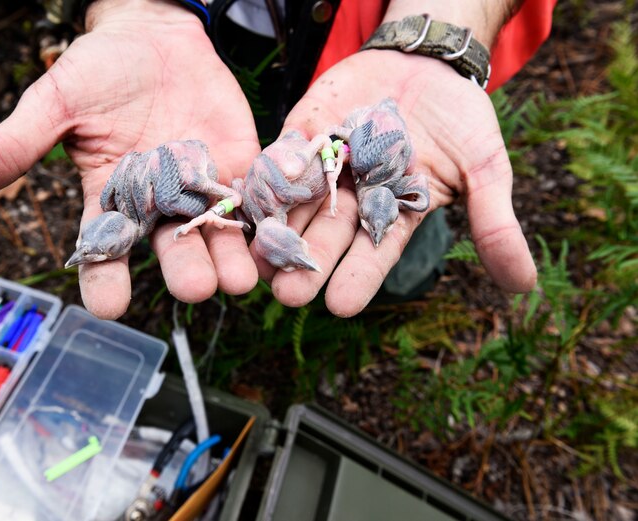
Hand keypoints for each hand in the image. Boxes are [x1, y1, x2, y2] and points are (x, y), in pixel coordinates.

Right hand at [0, 0, 259, 318]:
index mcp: (109, 199)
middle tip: (196, 288)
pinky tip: (278, 238)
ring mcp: (200, 192)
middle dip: (183, 269)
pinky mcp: (237, 169)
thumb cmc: (99, 71)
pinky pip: (252, 201)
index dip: (104, 278)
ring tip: (242, 279)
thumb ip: (12, 144)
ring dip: (229, 259)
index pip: (103, 249)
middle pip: (169, 248)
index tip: (108, 306)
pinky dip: (264, 220)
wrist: (156, 38)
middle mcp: (156, 207)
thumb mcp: (54, 102)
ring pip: (215, 235)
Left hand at [255, 49, 536, 316]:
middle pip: (327, 235)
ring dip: (278, 229)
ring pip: (298, 203)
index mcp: (393, 214)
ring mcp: (326, 166)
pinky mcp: (305, 133)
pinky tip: (254, 195)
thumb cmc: (460, 120)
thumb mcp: (486, 170)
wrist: (427, 64)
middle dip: (307, 264)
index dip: (358, 277)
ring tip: (259, 256)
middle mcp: (354, 198)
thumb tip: (523, 286)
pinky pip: (284, 155)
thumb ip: (494, 224)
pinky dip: (271, 172)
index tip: (340, 307)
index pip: (375, 252)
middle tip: (286, 293)